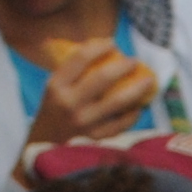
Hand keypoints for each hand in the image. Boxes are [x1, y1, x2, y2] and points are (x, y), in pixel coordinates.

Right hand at [24, 37, 162, 154]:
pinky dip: (133, 114)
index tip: (112, 43)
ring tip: (148, 80)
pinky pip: (121, 124)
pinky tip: (138, 107)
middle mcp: (69, 103)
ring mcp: (83, 123)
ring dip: (137, 88)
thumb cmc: (53, 111)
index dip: (99, 47)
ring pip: (117, 102)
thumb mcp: (53, 88)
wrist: (43, 147)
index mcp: (56, 86)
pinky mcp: (95, 139)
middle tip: (133, 61)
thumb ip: (72, 70)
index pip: (80, 58)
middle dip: (123, 66)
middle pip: (102, 78)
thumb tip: (98, 45)